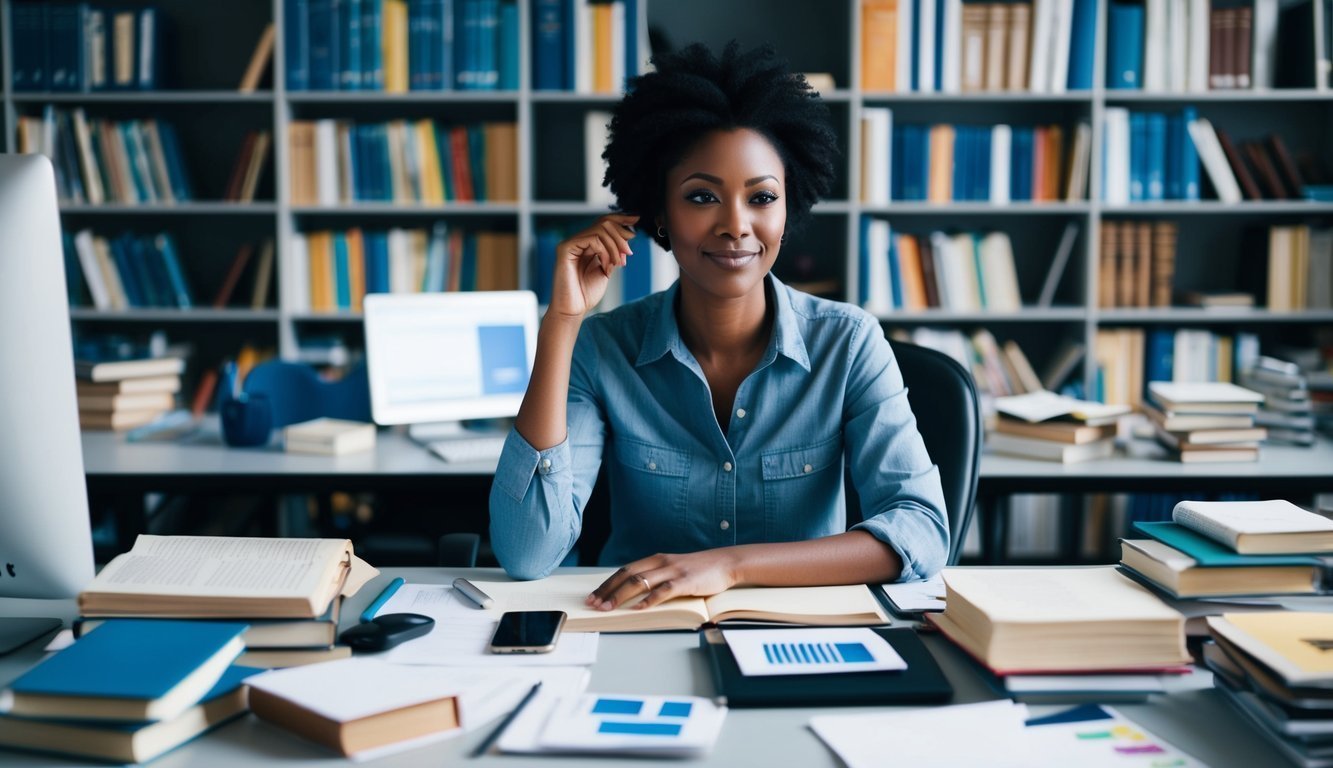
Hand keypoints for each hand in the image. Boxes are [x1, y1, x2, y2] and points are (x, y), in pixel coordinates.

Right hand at [548, 214, 638, 318]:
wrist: (574, 309)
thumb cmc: (587, 293)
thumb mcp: (607, 268)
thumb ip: (614, 252)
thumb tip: (629, 234)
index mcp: (586, 244)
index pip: (603, 222)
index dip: (621, 219)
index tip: (637, 219)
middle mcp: (577, 240)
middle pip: (604, 223)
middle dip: (621, 236)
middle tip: (628, 253)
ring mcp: (570, 243)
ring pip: (600, 230)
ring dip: (615, 246)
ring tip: (618, 263)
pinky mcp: (565, 248)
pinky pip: (591, 239)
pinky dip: (605, 251)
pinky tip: (606, 265)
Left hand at [585, 551, 740, 610]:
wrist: (725, 563)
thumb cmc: (698, 569)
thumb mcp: (672, 568)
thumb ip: (655, 576)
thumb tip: (633, 592)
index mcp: (655, 559)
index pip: (624, 570)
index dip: (606, 584)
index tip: (593, 597)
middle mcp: (660, 563)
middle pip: (626, 575)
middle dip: (607, 591)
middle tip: (594, 605)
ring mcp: (672, 571)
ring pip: (640, 582)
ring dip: (621, 596)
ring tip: (609, 609)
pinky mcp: (684, 581)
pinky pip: (662, 591)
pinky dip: (648, 601)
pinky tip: (638, 609)